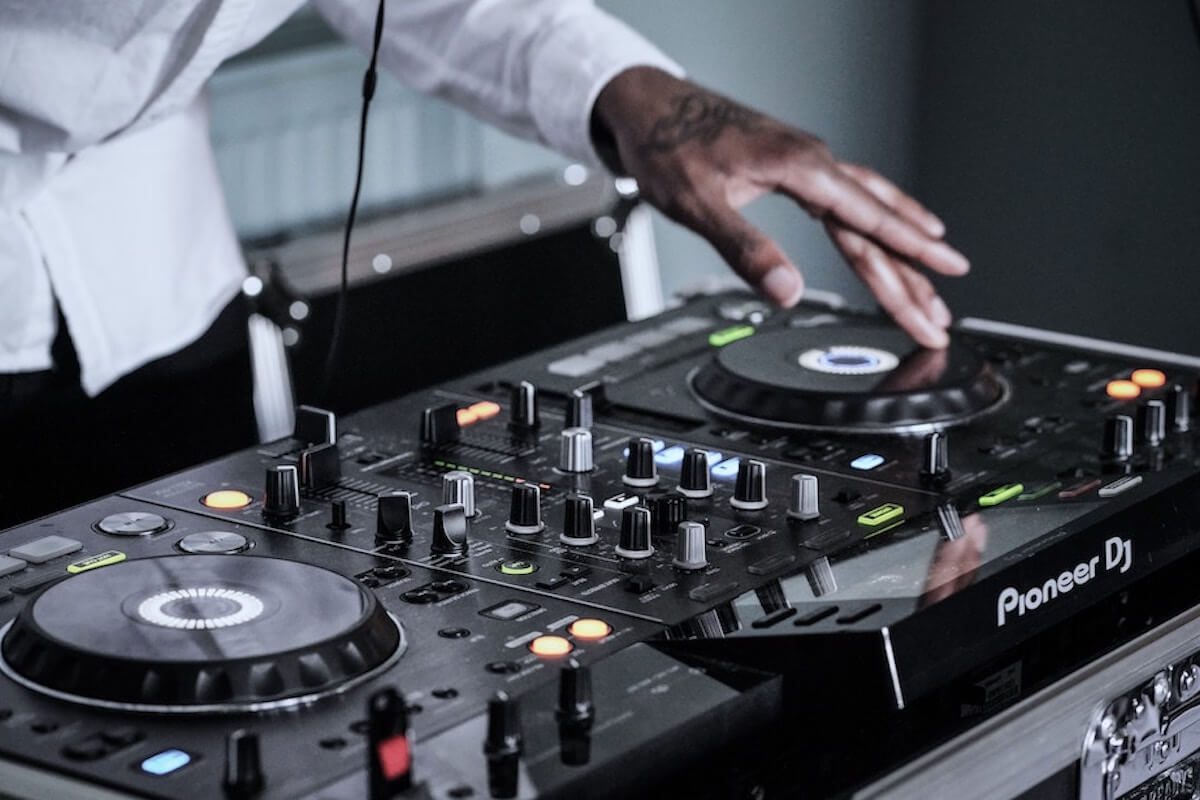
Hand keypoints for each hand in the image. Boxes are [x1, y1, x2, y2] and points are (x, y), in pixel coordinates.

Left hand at [592, 68, 968, 347]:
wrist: (647, 105)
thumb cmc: (668, 145)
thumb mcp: (700, 205)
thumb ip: (746, 249)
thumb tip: (787, 290)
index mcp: (800, 168)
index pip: (868, 223)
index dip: (908, 258)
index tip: (942, 282)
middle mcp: (812, 161)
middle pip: (877, 223)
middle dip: (913, 271)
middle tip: (941, 311)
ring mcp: (805, 162)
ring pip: (868, 207)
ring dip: (902, 244)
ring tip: (935, 273)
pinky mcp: (793, 165)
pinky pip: (849, 195)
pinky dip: (876, 216)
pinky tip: (888, 226)